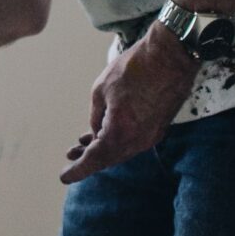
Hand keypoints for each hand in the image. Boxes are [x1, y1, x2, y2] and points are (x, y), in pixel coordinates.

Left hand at [62, 27, 197, 182]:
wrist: (171, 58)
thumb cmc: (133, 69)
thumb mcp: (102, 90)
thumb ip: (96, 117)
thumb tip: (96, 132)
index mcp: (122, 131)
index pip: (96, 159)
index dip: (79, 170)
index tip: (64, 178)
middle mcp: (139, 140)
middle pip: (110, 158)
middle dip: (89, 158)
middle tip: (70, 154)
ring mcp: (151, 136)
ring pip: (122, 151)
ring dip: (103, 149)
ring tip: (81, 142)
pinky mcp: (158, 128)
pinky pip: (133, 142)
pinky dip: (117, 141)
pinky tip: (103, 133)